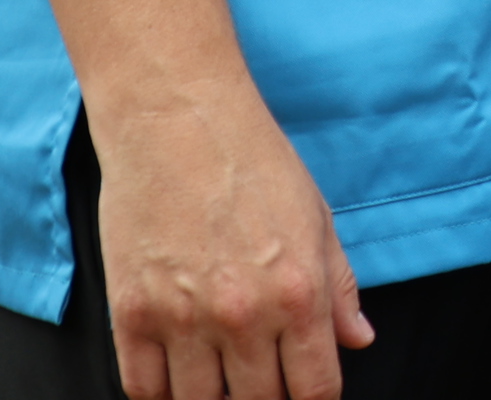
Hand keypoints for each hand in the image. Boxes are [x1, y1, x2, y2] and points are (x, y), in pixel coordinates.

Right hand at [93, 89, 372, 399]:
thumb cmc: (252, 160)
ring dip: (213, 399)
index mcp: (299, 293)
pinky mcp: (131, 314)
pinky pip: (144, 389)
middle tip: (261, 378)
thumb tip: (359, 339)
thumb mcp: (316, 217)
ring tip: (220, 376)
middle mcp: (243, 316)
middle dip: (266, 399)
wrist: (177, 118)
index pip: (315, 390)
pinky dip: (161, 393)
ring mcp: (182, 319)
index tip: (305, 392)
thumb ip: (339, 287)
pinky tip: (176, 374)